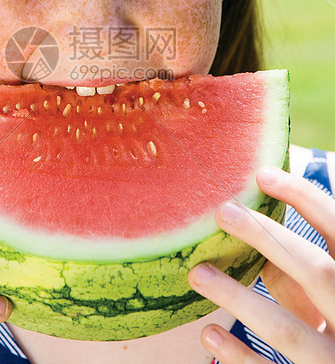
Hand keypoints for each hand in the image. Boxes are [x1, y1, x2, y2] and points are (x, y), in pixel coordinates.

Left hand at [188, 167, 334, 362]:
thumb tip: (249, 228)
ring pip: (289, 331)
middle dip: (268, 238)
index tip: (262, 174)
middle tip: (223, 212)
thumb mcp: (333, 289)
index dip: (304, 198)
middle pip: (315, 271)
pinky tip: (209, 333)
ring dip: (239, 299)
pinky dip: (240, 356)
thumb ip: (302, 266)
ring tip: (198, 273)